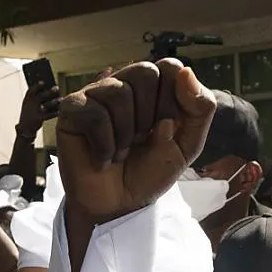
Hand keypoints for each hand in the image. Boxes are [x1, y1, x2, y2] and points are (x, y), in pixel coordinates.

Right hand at [17, 83, 60, 135]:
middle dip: (49, 92)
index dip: (37, 86)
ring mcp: (34, 112)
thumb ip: (36, 98)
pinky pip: (49, 115)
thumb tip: (49, 91)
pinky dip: (55, 112)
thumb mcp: (29, 105)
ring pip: (46, 105)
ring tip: (61, 99)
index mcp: (27, 100)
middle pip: (40, 96)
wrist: (25, 128)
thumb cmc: (29, 113)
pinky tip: (60, 110)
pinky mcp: (39, 119)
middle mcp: (30, 105)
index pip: (31, 91)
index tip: (43, 82)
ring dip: (54, 102)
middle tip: (57, 87)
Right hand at [56, 60, 215, 222]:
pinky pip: (95, 114)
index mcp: (152, 89)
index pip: (169, 66)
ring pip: (118, 93)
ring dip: (127, 134)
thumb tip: (186, 72)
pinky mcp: (72, 110)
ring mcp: (95, 95)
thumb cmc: (149, 173)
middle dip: (150, 116)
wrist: (120, 205)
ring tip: (122, 150)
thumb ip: (200, 109)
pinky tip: (104, 157)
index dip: (173, 99)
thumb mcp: (187, 145)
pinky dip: (106, 144)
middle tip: (142, 140)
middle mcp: (123, 84)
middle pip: (144, 72)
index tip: (168, 128)